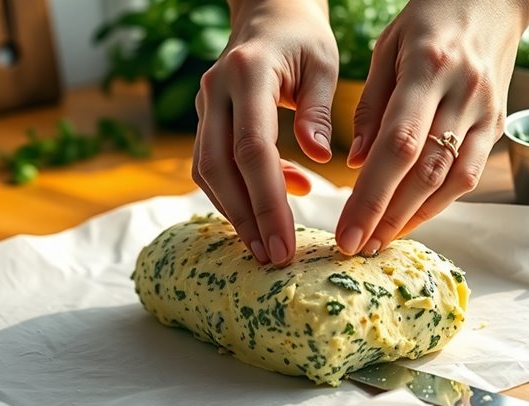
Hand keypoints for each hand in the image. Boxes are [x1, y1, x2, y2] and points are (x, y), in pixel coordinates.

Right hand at [192, 0, 337, 264]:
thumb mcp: (323, 64)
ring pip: (206, 171)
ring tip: (268, 244)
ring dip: (235, 213)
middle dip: (245, 218)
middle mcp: (216, 91)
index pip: (251, 148)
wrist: (268, 13)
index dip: (266, 201)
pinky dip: (238, 192)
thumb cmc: (303, 38)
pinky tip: (278, 201)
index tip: (284, 242)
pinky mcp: (205, 120)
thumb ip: (319, 110)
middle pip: (218, 167)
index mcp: (248, 73)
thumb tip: (320, 158)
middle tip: (272, 258)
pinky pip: (211, 165)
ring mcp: (204, 106)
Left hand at [336, 0, 528, 254]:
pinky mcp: (498, 123)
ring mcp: (487, 111)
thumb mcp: (388, 46)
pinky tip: (411, 218)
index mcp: (429, 67)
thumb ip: (371, 106)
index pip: (398, 146)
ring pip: (452, 181)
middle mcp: (464, 93)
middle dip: (388, 217)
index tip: (347, 230)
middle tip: (357, 247)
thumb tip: (358, 165)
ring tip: (380, 241)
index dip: (372, 195)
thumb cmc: (429, 18)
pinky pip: (468, 174)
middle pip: (425, 172)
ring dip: (414, 218)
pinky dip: (439, 202)